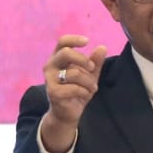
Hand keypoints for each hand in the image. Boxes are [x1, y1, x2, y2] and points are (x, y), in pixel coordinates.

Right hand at [41, 35, 106, 152]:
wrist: (67, 113)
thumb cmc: (77, 91)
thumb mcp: (89, 75)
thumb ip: (95, 62)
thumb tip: (102, 47)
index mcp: (58, 58)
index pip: (62, 42)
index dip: (74, 39)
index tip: (87, 41)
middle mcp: (50, 66)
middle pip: (66, 53)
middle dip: (83, 60)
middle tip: (92, 68)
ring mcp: (50, 79)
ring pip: (74, 73)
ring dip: (88, 81)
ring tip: (92, 88)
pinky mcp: (53, 92)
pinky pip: (74, 88)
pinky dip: (84, 92)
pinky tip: (85, 95)